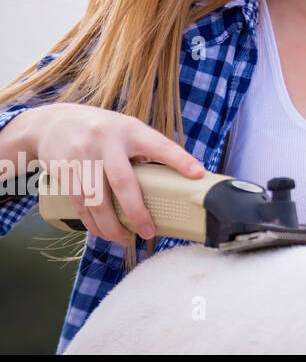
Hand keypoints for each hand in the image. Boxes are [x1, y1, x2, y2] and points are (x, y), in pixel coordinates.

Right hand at [29, 103, 206, 249]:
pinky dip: (92, 222)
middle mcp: (107, 141)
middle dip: (137, 212)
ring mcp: (83, 155)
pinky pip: (80, 203)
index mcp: (130, 130)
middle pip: (123, 182)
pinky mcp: (65, 170)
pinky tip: (102, 232)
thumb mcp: (126, 130)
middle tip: (149, 232)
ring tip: (125, 239)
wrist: (52, 122)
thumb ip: (145, 151)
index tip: (198, 174)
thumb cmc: (102, 130)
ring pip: (97, 200)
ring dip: (111, 226)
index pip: (159, 145)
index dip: (179, 160)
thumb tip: (175, 180)